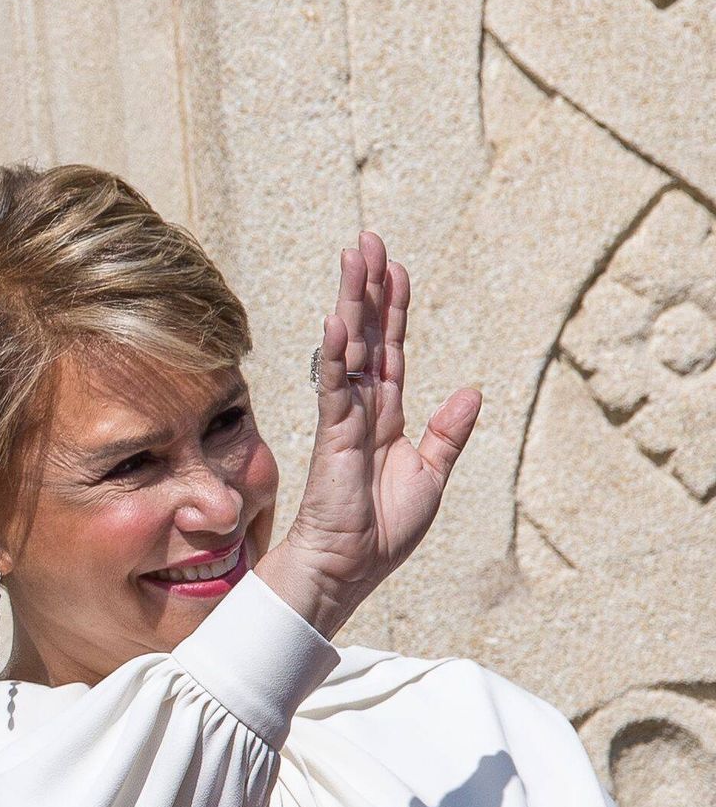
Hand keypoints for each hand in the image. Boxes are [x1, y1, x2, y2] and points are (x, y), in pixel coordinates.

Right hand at [255, 231, 480, 641]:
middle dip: (368, 287)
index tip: (393, 268)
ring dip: (353, 302)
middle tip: (367, 240)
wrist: (349, 566)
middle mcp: (363, 408)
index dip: (394, 309)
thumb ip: (447, 433)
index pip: (392, 350)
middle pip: (369, 335)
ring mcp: (345, 418)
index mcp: (387, 417)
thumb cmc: (381, 530)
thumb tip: (472, 391)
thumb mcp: (432, 475)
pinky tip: (341, 321)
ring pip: (351, 348)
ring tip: (354, 258)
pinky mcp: (333, 436)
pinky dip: (339, 353)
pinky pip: (336, 386)